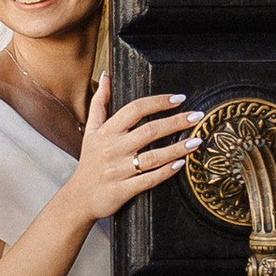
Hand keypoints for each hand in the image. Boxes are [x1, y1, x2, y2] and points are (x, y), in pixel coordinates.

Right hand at [75, 83, 201, 221]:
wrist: (79, 198)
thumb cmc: (90, 162)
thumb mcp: (91, 130)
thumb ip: (100, 102)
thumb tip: (106, 76)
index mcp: (106, 132)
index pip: (135, 109)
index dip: (158, 102)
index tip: (179, 99)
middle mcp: (112, 149)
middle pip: (149, 131)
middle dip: (176, 122)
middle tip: (197, 116)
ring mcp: (118, 170)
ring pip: (153, 156)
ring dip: (177, 148)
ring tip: (197, 141)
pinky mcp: (123, 190)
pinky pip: (149, 180)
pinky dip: (165, 172)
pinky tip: (180, 165)